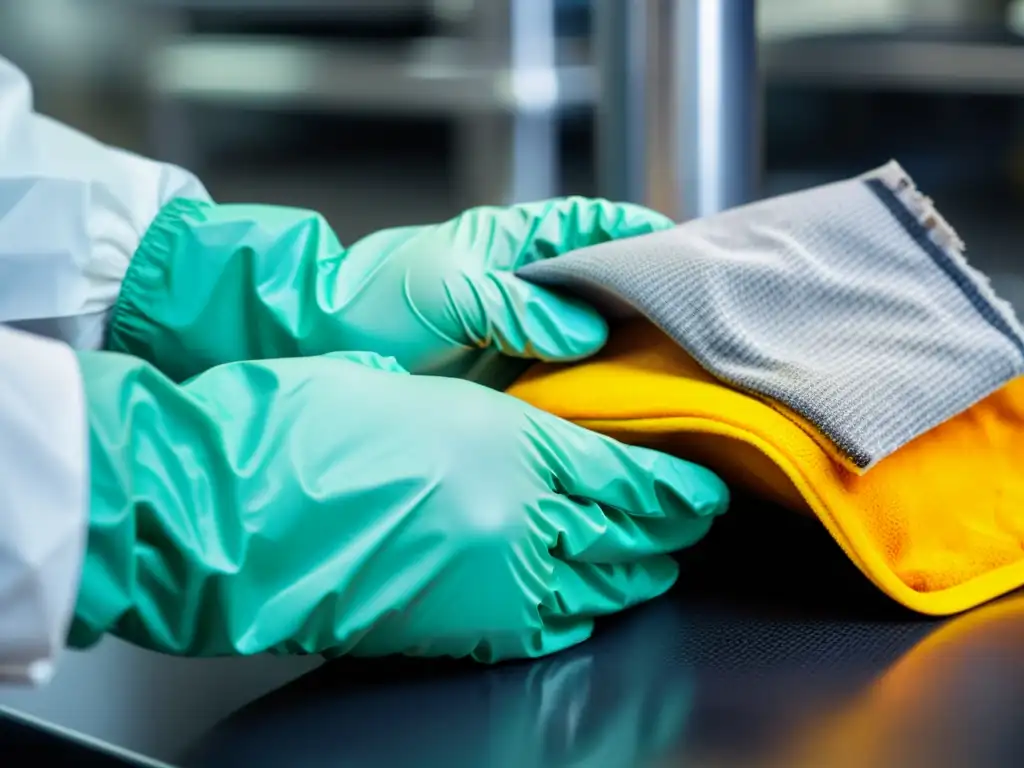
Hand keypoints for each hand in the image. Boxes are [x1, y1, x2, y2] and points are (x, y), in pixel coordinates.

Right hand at [72, 349, 726, 660]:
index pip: (632, 472)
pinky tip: (595, 603)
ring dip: (640, 572)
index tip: (704, 484)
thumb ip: (509, 424)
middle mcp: (526, 514)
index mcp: (519, 441)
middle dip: (673, 528)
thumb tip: (557, 443)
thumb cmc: (319, 424)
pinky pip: (553, 624)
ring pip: (604, 581)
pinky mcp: (469, 626)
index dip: (678, 483)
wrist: (244, 503)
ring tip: (661, 562)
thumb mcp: (430, 392)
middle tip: (695, 519)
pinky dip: (585, 612)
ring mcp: (502, 577)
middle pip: (631, 530)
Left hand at [107, 197, 673, 382]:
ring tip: (673, 374)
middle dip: (645, 302)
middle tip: (692, 327)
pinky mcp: (512, 375)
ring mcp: (522, 331)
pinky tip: (622, 411)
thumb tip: (584, 333)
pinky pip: (566, 380)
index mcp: (513, 242)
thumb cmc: (376, 300)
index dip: (638, 235)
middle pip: (603, 285)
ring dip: (625, 354)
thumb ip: (515, 304)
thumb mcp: (448, 290)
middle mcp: (527, 285)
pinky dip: (594, 392)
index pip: (591, 225)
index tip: (683, 255)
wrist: (327, 345)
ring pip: (592, 337)